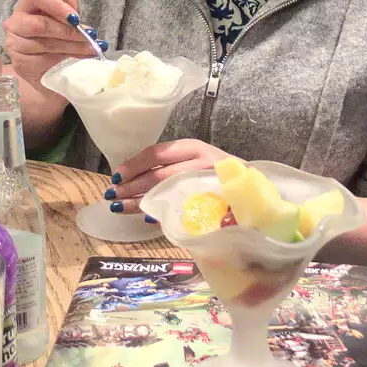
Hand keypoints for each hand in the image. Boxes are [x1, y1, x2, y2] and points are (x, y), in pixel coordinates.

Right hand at [2, 0, 105, 96]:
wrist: (47, 67)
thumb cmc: (55, 37)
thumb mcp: (64, 19)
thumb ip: (66, 5)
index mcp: (26, 6)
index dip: (57, 5)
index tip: (76, 18)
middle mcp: (15, 23)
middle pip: (40, 25)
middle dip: (68, 31)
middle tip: (89, 36)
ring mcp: (15, 45)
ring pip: (45, 44)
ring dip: (72, 47)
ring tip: (90, 49)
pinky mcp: (20, 64)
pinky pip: (44, 61)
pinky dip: (64, 60)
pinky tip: (77, 60)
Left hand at [108, 140, 230, 214]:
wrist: (254, 187)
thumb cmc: (216, 174)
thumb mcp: (194, 160)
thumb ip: (169, 166)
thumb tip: (130, 178)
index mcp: (192, 148)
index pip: (156, 153)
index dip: (133, 165)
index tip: (115, 176)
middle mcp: (200, 162)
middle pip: (157, 174)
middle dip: (131, 186)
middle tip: (112, 196)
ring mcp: (207, 183)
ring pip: (165, 192)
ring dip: (139, 201)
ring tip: (120, 208)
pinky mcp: (213, 203)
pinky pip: (180, 209)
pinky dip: (161, 214)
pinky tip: (147, 218)